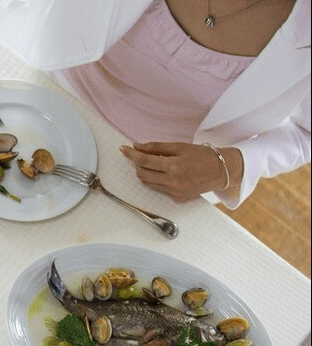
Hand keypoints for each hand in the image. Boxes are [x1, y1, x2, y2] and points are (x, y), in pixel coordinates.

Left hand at [120, 141, 242, 201]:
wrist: (222, 171)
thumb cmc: (202, 156)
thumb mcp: (179, 147)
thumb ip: (156, 147)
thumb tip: (136, 146)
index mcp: (174, 166)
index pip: (144, 161)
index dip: (131, 154)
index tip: (123, 149)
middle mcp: (173, 182)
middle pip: (142, 174)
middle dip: (136, 164)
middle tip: (138, 155)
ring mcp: (175, 192)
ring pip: (148, 183)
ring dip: (145, 172)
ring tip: (152, 163)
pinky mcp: (178, 199)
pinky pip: (159, 189)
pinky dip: (156, 180)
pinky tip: (163, 172)